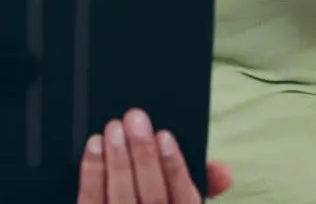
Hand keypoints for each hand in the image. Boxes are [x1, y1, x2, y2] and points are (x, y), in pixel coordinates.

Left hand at [77, 109, 232, 202]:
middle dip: (143, 155)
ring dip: (117, 160)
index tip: (165, 136)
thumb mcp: (183, 196)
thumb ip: (204, 182)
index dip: (175, 167)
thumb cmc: (154, 198)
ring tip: (114, 128)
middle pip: (152, 197)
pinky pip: (91, 201)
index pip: (185, 199)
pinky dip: (93, 172)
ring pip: (121, 198)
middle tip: (135, 120)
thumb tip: (224, 170)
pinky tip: (95, 146)